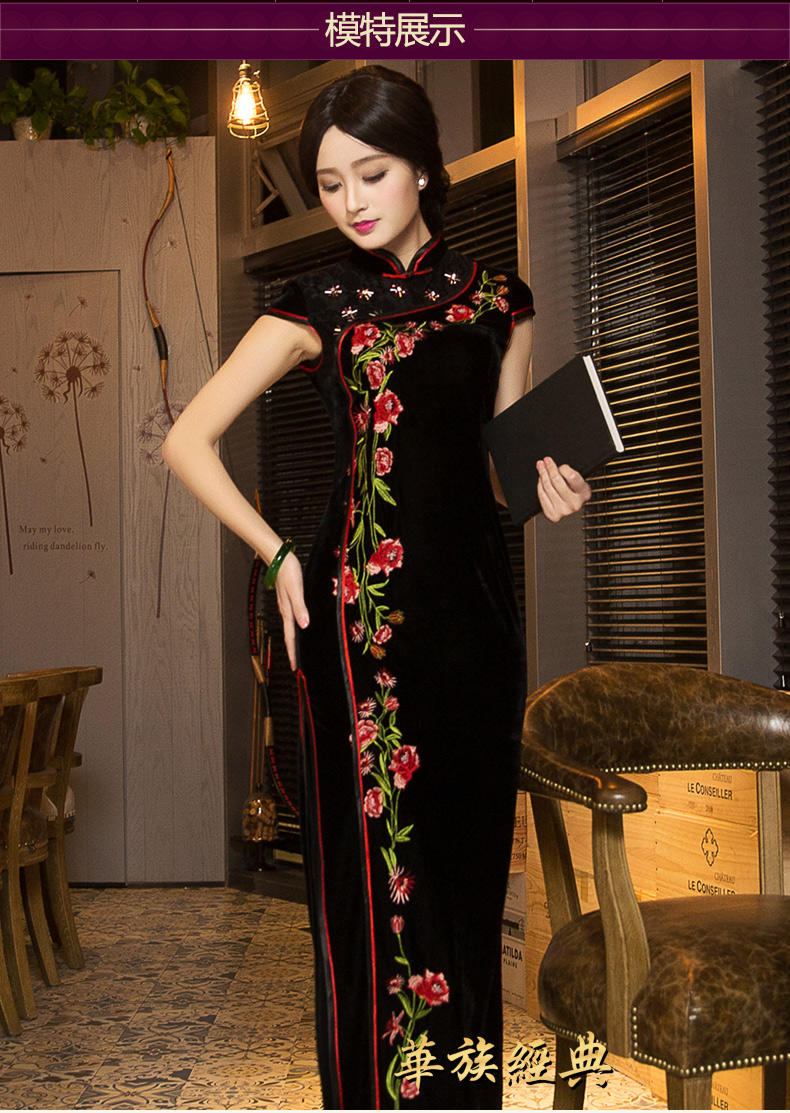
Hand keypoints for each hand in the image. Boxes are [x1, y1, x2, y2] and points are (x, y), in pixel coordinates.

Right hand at [274, 551, 309, 670]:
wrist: (279, 557)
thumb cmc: (288, 571)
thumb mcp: (296, 590)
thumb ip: (300, 608)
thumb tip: (304, 625)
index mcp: (287, 611)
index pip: (290, 637)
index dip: (293, 652)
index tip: (295, 666)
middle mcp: (285, 610)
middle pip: (289, 635)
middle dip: (292, 650)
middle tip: (296, 664)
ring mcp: (285, 605)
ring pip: (289, 627)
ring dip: (292, 640)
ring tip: (295, 650)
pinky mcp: (287, 599)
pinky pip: (290, 618)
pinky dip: (293, 627)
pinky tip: (297, 626)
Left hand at [536, 457, 591, 521]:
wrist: (572, 508)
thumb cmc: (575, 493)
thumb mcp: (579, 482)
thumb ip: (570, 474)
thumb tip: (554, 466)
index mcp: (584, 493)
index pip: (571, 477)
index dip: (564, 469)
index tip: (560, 465)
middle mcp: (574, 504)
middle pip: (557, 481)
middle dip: (550, 468)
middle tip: (546, 461)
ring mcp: (563, 511)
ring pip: (548, 487)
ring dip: (543, 474)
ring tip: (541, 467)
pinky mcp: (553, 515)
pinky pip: (542, 496)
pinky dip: (540, 486)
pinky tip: (540, 479)